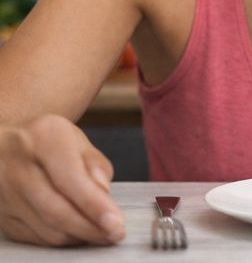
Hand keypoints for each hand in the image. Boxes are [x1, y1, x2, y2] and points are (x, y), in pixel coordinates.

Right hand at [0, 114, 124, 245]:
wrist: (8, 141)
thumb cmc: (49, 141)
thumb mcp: (78, 140)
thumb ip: (95, 166)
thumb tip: (102, 195)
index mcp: (43, 138)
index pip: (70, 179)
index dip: (95, 206)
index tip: (116, 222)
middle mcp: (17, 164)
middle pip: (55, 210)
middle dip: (90, 228)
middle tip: (114, 233)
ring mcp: (3, 192)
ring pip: (45, 228)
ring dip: (78, 235)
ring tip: (101, 232)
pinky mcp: (0, 213)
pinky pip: (33, 236)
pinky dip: (60, 237)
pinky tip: (77, 230)